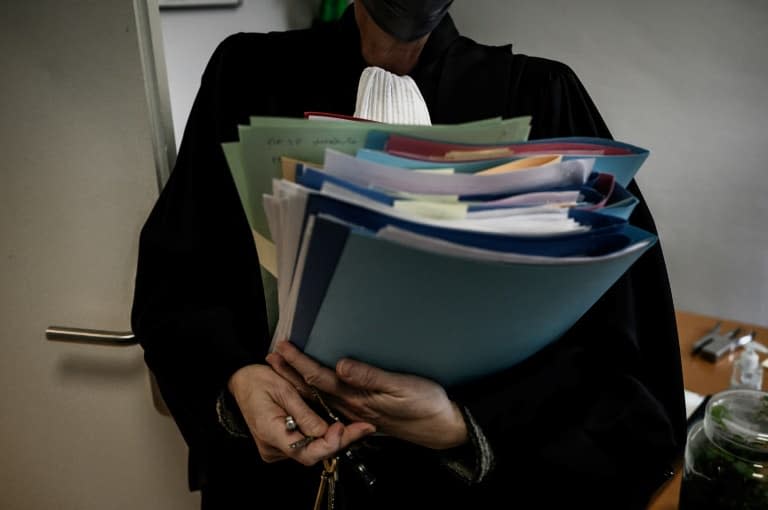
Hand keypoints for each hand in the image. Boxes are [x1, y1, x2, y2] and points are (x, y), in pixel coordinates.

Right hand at [227, 363, 374, 464]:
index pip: (306, 452)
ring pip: (311, 450)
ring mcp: (276, 449)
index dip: (329, 444)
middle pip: (313, 454)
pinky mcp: (281, 445)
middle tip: (364, 427)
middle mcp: (273, 448)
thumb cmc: (259, 380)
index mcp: (270, 433)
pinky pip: (305, 445)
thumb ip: (304, 413)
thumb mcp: (284, 390)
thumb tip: (326, 431)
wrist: (239, 381)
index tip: (343, 428)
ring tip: (358, 426)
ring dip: (333, 438)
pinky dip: (322, 436)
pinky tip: (340, 426)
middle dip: (339, 440)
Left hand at [267, 342, 467, 449]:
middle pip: (312, 389)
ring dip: (299, 381)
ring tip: (283, 366)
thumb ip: (369, 377)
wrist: (442, 426)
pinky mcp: (364, 412)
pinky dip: (316, 389)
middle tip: (271, 354)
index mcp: (357, 400)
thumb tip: (340, 366)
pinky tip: (313, 384)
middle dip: (290, 372)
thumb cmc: (425, 404)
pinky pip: (332, 400)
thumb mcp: (401, 387)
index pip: (319, 379)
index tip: (282, 347)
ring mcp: (356, 411)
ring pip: (319, 396)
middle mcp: (351, 408)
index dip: (299, 363)